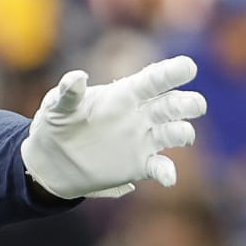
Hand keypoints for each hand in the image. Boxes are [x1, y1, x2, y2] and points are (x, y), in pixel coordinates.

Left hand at [20, 56, 204, 199]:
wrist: (50, 162)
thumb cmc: (56, 125)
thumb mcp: (56, 107)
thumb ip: (68, 93)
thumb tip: (77, 77)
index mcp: (123, 94)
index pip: (153, 80)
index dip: (171, 72)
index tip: (189, 67)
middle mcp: (140, 115)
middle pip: (172, 105)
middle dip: (186, 103)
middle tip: (195, 105)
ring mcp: (142, 140)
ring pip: (174, 132)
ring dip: (183, 132)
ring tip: (183, 135)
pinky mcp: (139, 165)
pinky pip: (160, 166)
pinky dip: (167, 171)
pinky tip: (168, 178)